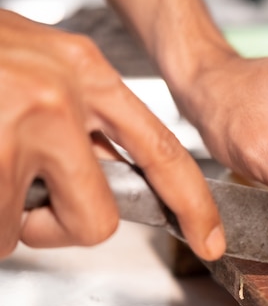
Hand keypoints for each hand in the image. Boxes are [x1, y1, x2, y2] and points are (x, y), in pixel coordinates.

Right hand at [0, 10, 224, 259]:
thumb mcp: (40, 66)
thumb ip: (79, 118)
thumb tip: (99, 172)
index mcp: (87, 73)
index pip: (163, 151)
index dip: (193, 203)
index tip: (210, 239)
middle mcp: (62, 97)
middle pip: (99, 220)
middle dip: (59, 228)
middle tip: (22, 203)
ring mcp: (18, 124)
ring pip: (28, 231)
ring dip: (1, 218)